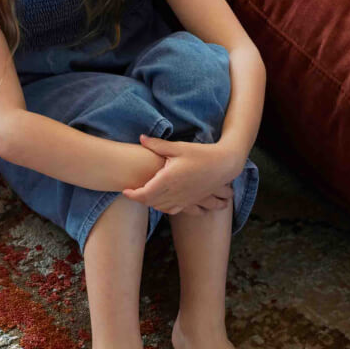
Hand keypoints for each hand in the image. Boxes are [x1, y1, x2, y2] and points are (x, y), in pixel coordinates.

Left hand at [122, 135, 242, 214]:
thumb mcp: (178, 147)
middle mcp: (174, 193)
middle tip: (132, 190)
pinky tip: (162, 202)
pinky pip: (174, 210)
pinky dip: (164, 208)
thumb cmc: (201, 154)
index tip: (125, 190)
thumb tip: (141, 138)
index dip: (132, 194)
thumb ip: (157, 145)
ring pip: (161, 207)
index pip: (144, 193)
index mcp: (168, 179)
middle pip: (150, 202)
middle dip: (140, 198)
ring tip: (145, 195)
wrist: (224, 165)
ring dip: (151, 203)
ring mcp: (184, 199)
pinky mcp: (191, 201)